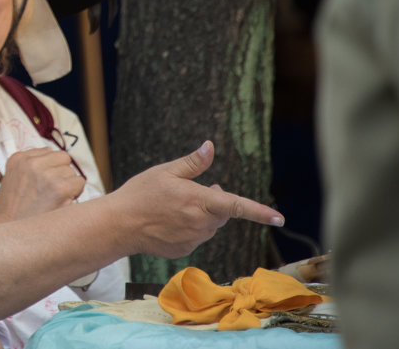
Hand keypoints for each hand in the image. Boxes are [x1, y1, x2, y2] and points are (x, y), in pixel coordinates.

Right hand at [0, 147, 84, 223]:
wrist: (10, 238)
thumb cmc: (13, 214)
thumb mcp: (11, 181)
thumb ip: (29, 166)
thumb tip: (51, 153)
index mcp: (18, 159)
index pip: (48, 152)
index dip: (51, 169)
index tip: (43, 184)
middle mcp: (31, 163)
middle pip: (63, 158)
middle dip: (62, 174)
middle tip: (52, 193)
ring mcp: (46, 175)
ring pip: (72, 172)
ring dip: (68, 186)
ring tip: (53, 201)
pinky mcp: (60, 188)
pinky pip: (80, 183)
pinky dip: (75, 194)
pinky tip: (61, 205)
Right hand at [112, 140, 283, 257]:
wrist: (119, 225)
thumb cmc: (140, 194)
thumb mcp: (165, 172)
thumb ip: (193, 163)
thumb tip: (210, 146)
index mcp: (199, 201)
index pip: (237, 206)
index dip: (260, 212)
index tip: (279, 219)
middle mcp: (201, 223)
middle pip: (221, 214)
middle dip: (214, 203)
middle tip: (191, 192)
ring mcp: (193, 239)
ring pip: (208, 226)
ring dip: (200, 216)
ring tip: (172, 208)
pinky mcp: (184, 250)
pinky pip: (195, 237)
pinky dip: (187, 229)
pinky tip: (166, 222)